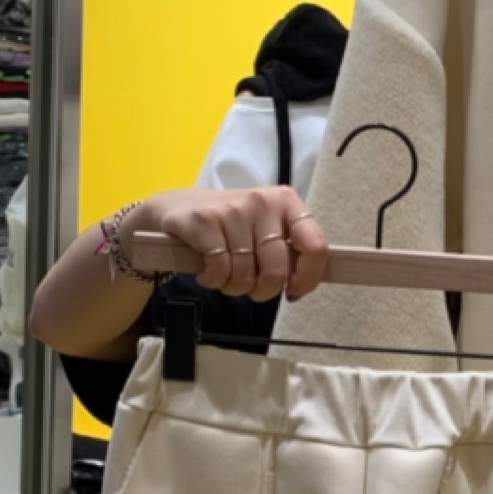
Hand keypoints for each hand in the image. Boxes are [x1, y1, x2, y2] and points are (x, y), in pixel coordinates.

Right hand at [133, 185, 329, 302]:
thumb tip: (302, 284)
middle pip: (276, 271)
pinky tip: (207, 270)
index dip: (307, 278)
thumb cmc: (230, 227)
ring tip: (223, 273)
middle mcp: (262, 201)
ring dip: (232, 287)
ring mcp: (233, 210)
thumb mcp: (265, 229)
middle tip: (249, 285)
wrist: (177, 208)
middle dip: (262, 291)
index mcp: (287, 202)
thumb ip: (288, 251)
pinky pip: (219, 271)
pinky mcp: (204, 221)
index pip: (315, 247)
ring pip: (245, 276)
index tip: (292, 292)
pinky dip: (212, 281)